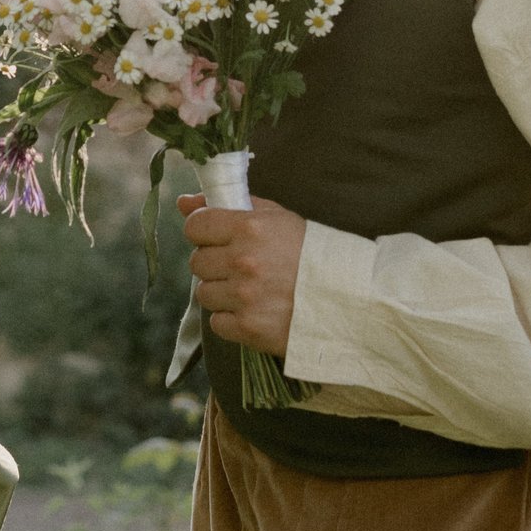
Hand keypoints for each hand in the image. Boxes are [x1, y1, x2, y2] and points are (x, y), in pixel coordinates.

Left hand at [177, 193, 307, 357]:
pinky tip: (255, 311)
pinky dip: (231, 319)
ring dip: (223, 293)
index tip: (218, 239)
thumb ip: (227, 206)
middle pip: (197, 262)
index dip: (204, 232)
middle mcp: (243, 261)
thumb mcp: (274, 217)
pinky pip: (217, 323)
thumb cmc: (310, 252)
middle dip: (216, 264)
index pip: (195, 226)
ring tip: (251, 291)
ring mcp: (244, 297)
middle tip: (243, 268)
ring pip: (204, 293)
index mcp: (249, 227)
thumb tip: (182, 202)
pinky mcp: (248, 328)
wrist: (348, 297)